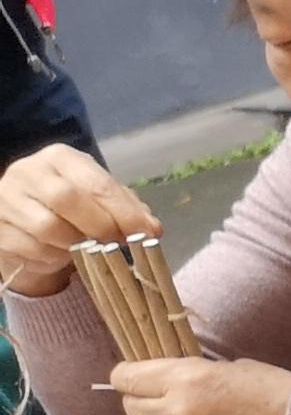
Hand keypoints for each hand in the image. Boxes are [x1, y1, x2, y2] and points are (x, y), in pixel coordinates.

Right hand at [0, 144, 160, 299]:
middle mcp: (28, 172)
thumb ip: (127, 209)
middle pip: (67, 198)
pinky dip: (54, 257)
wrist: (25, 224)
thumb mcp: (101, 199)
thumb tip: (153, 229)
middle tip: (118, 242)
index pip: (96, 183)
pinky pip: (32, 249)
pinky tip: (61, 255)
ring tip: (89, 249)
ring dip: (77, 244)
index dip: (124, 211)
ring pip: (48, 227)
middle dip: (100, 225)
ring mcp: (6, 200)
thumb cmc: (72, 207)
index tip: (147, 232)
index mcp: (60, 157)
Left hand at [110, 356, 290, 414]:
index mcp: (186, 378)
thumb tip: (169, 380)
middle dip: (137, 396)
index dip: (125, 373)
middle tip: (151, 392)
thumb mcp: (229, 367)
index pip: (128, 377)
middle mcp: (176, 409)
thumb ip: (192, 374)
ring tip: (161, 412)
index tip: (132, 372)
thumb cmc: (275, 389)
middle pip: (131, 404)